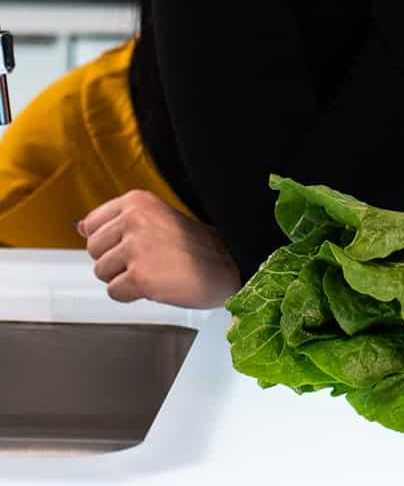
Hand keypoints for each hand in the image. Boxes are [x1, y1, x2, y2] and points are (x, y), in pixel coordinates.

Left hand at [77, 189, 240, 308]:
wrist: (229, 264)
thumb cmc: (198, 245)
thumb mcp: (156, 219)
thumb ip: (117, 221)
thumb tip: (80, 226)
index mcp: (138, 200)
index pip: (92, 222)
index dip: (110, 240)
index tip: (130, 244)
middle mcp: (134, 219)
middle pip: (92, 249)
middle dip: (114, 260)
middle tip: (146, 259)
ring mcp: (136, 247)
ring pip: (101, 272)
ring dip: (123, 278)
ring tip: (153, 270)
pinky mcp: (139, 276)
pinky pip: (114, 292)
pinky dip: (132, 295)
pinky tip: (156, 284)